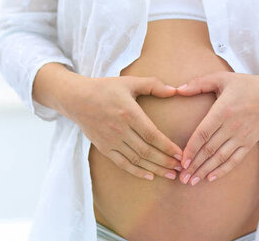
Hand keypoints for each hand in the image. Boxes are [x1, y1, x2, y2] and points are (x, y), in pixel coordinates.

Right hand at [68, 75, 182, 180]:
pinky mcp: (104, 148)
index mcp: (128, 112)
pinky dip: (137, 172)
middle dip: (165, 161)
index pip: (152, 134)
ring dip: (155, 169)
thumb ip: (153, 85)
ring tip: (170, 174)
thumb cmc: (106, 88)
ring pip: (136, 159)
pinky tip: (149, 176)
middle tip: (180, 168)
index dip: (167, 146)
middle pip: (146, 150)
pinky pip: (122, 164)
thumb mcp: (129, 81)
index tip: (181, 154)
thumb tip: (175, 90)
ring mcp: (111, 140)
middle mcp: (120, 129)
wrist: (77, 99)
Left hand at [175, 72, 258, 185]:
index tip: (181, 160)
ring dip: (205, 170)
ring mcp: (241, 136)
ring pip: (220, 157)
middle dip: (194, 165)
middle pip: (209, 149)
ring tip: (191, 181)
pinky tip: (210, 177)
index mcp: (223, 110)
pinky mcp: (249, 143)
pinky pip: (234, 160)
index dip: (191, 148)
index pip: (203, 133)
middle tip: (181, 177)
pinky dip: (222, 170)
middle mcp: (231, 126)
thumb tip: (178, 90)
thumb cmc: (244, 85)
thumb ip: (199, 83)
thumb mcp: (221, 78)